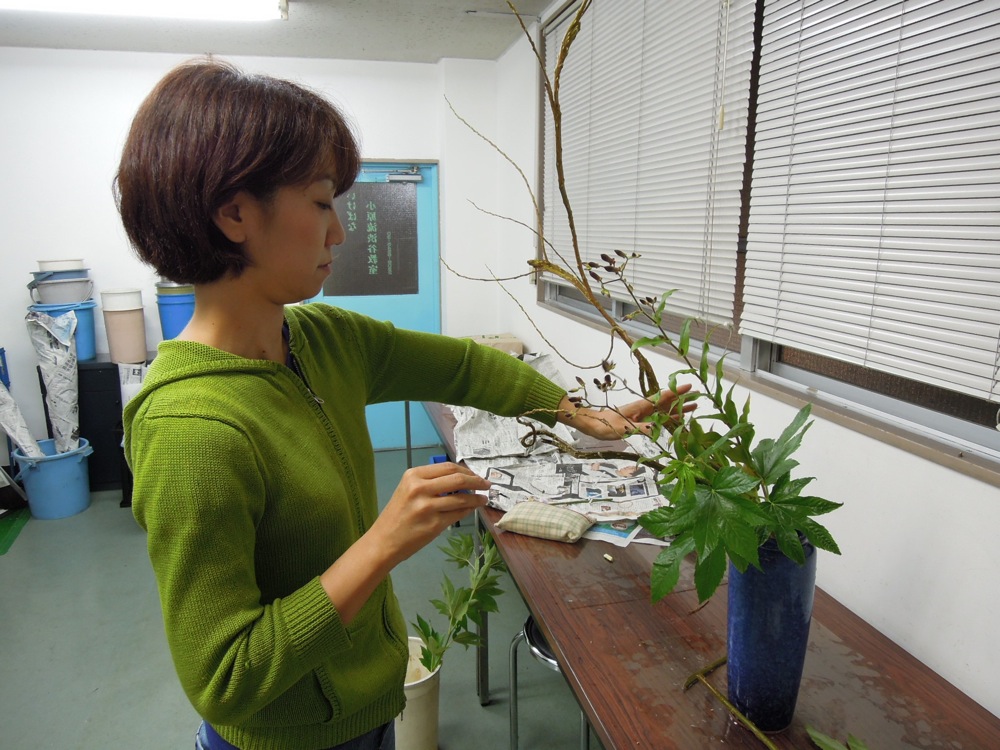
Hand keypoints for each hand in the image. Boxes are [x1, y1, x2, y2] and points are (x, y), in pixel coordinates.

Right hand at [369, 461, 489, 564]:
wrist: (383, 541)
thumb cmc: (397, 515)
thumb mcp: (408, 490)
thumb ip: (431, 483)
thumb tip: (461, 479)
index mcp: (413, 476)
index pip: (447, 467)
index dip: (466, 470)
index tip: (475, 474)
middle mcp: (420, 488)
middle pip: (458, 478)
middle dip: (477, 481)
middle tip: (486, 484)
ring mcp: (427, 507)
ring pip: (462, 497)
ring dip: (477, 498)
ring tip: (483, 499)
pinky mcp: (434, 524)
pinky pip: (458, 513)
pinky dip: (469, 509)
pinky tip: (472, 508)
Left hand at [556, 383, 695, 440]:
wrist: (592, 425)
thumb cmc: (605, 425)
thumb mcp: (623, 428)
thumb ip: (641, 428)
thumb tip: (657, 428)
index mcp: (641, 406)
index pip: (662, 397)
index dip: (676, 392)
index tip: (690, 386)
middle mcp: (644, 408)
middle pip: (668, 402)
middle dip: (683, 399)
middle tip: (699, 396)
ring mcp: (643, 414)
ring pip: (665, 410)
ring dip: (679, 408)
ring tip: (695, 407)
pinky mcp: (640, 421)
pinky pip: (659, 419)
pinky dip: (670, 418)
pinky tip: (678, 420)